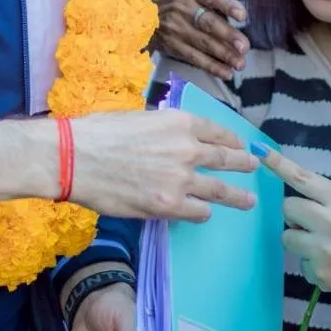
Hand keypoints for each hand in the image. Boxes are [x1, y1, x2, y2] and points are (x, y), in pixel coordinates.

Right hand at [71, 110, 257, 221]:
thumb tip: (170, 139)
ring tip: (249, 200)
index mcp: (180, 122)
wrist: (76, 158)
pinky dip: (203, 212)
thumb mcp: (137, 117)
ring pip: (221, 191)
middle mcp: (188, 149)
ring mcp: (182, 180)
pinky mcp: (170, 206)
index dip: (232, 141)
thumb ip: (162, 129)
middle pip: (227, 159)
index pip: (217, 132)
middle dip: (244, 164)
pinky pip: (199, 212)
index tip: (240, 146)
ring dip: (238, 196)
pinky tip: (203, 213)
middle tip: (254, 167)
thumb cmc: (98, 132)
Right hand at [154, 0, 250, 83]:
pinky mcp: (171, 44)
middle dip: (227, 35)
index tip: (243, 15)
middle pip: (207, 22)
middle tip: (244, 46)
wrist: (144, 6)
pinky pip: (193, 57)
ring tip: (240, 63)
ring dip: (222, 54)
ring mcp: (175, 26)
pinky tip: (226, 73)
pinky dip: (210, 66)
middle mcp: (182, 5)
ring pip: (202, 42)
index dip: (227, 5)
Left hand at [257, 146, 330, 306]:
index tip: (258, 151)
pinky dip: (311, 262)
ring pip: (287, 235)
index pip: (303, 179)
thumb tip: (292, 186)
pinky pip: (299, 261)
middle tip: (314, 221)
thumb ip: (327, 195)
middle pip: (288, 207)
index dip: (278, 164)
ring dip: (299, 238)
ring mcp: (324, 252)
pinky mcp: (320, 275)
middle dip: (296, 213)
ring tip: (324, 244)